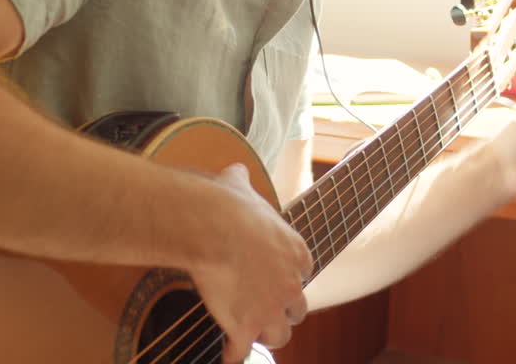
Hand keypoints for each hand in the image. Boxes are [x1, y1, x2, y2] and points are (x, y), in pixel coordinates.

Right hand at [188, 163, 311, 362]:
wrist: (212, 227)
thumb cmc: (226, 204)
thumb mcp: (240, 185)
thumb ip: (243, 181)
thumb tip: (236, 171)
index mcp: (295, 252)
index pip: (303, 272)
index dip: (287, 277)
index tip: (272, 277)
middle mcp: (291, 284)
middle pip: (297, 310)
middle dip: (282, 311)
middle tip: (262, 309)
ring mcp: (270, 309)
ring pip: (279, 336)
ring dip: (263, 335)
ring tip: (247, 335)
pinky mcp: (246, 327)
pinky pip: (242, 352)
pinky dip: (233, 354)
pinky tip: (226, 353)